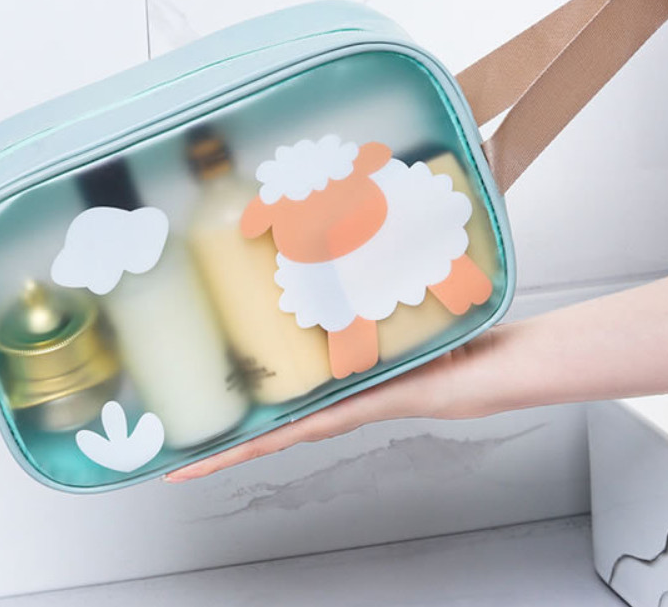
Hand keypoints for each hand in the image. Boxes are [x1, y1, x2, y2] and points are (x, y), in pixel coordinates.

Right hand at [165, 259, 667, 482]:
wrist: (496, 364)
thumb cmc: (454, 328)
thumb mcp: (400, 287)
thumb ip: (377, 260)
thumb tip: (359, 212)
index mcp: (339, 365)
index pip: (282, 377)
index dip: (243, 383)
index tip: (204, 378)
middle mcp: (335, 390)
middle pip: (269, 410)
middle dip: (225, 422)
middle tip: (172, 429)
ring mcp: (342, 405)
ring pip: (275, 428)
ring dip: (230, 443)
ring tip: (181, 456)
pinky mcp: (356, 412)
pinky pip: (302, 429)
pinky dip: (264, 443)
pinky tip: (227, 454)